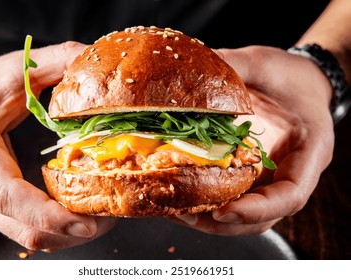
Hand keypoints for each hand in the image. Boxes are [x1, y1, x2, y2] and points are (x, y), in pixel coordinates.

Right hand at [0, 42, 116, 250]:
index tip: (87, 222)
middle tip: (108, 220)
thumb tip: (93, 57)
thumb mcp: (9, 72)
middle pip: (23, 228)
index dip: (48, 214)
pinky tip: (77, 215)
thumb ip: (53, 62)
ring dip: (67, 235)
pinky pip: (25, 231)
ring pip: (26, 238)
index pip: (8, 194)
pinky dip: (55, 231)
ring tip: (101, 218)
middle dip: (70, 231)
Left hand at [172, 46, 333, 234]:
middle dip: (226, 222)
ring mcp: (272, 178)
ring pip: (248, 216)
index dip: (257, 209)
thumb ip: (236, 65)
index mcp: (309, 152)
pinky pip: (236, 198)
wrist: (298, 81)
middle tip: (186, 216)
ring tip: (177, 212)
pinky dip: (211, 204)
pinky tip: (183, 197)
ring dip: (214, 220)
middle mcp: (291, 173)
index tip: (223, 210)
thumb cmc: (288, 75)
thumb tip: (193, 64)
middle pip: (264, 217)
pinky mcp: (255, 176)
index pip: (290, 196)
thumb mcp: (264, 64)